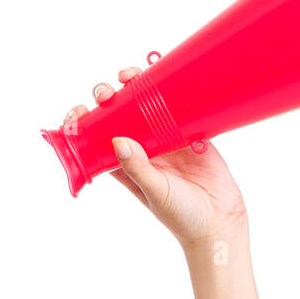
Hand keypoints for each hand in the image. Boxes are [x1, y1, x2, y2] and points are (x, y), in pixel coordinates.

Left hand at [65, 66, 249, 248]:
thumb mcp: (155, 192)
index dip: (86, 125)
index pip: (99, 141)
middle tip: (106, 93)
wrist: (221, 223)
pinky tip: (162, 76)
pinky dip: (171, 91)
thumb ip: (137, 167)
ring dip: (136, 88)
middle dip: (109, 100)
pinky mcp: (192, 134)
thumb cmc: (182, 217)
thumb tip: (117, 139)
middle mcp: (145, 151)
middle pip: (121, 117)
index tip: (78, 112)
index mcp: (127, 167)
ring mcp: (169, 140)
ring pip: (147, 106)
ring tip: (129, 76)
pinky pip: (179, 107)